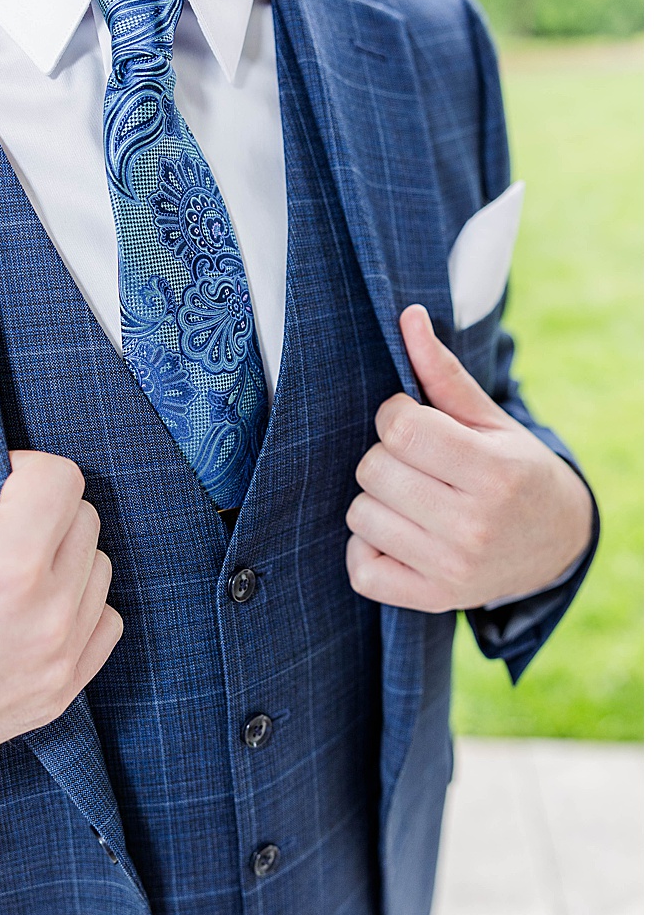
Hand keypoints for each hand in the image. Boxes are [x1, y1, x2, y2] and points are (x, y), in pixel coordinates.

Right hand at [0, 332, 122, 796]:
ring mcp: (61, 658)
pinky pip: (104, 622)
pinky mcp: (62, 693)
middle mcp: (49, 612)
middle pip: (84, 517)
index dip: (17, 473)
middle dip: (37, 511)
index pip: (61, 475)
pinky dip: (72, 607)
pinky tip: (16, 611)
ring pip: (96, 567)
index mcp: (8, 560)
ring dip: (57, 557)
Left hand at [345, 304, 592, 611]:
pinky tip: (399, 535)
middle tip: (417, 465)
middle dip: (384, 457)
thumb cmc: (513, 472)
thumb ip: (442, 373)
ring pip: (360, 514)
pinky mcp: (431, 598)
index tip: (414, 424)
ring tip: (412, 499)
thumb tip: (409, 316)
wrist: (555, 545)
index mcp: (494, 473)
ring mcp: (452, 567)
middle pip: (373, 469)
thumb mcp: (488, 421)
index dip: (394, 417)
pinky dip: (367, 549)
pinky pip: (360, 567)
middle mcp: (474, 524)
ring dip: (375, 501)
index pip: (399, 428)